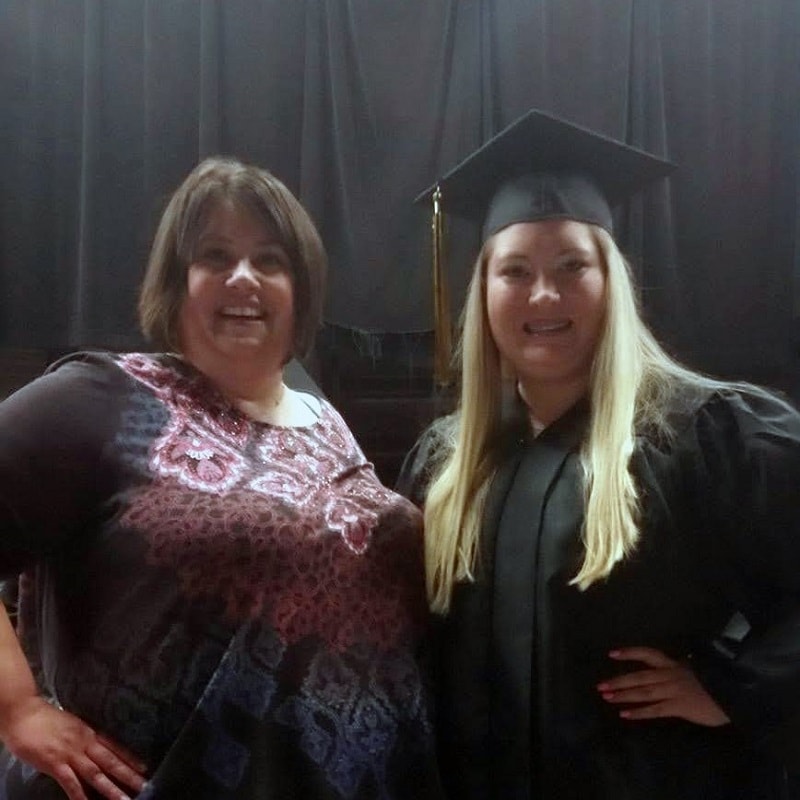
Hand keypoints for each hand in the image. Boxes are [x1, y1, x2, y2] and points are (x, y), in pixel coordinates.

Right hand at [1, 696, 146, 799]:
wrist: (25, 714)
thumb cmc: (46, 719)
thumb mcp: (72, 725)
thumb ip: (83, 737)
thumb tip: (93, 746)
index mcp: (89, 732)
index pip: (115, 747)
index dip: (130, 758)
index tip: (144, 768)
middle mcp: (85, 743)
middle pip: (110, 761)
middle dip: (127, 775)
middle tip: (143, 786)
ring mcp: (71, 753)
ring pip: (95, 773)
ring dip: (110, 788)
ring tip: (123, 799)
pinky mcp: (55, 763)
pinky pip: (70, 782)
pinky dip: (79, 795)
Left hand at [596, 646, 729, 726]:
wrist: (734, 695)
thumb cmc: (716, 683)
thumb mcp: (696, 670)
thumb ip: (680, 669)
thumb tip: (668, 667)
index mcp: (674, 664)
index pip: (647, 654)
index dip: (629, 653)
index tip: (611, 653)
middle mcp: (670, 675)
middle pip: (639, 676)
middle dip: (619, 680)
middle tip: (601, 686)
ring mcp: (673, 690)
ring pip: (643, 692)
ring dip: (624, 695)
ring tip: (607, 698)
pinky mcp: (679, 707)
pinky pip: (655, 710)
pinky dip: (639, 712)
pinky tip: (625, 715)